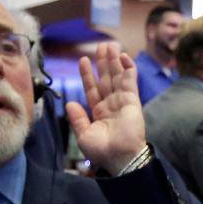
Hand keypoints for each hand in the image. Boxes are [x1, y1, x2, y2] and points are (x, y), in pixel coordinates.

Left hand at [66, 42, 146, 174]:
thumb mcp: (84, 135)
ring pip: (117, 76)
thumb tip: (70, 103)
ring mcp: (122, 101)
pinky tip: (123, 56)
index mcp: (98, 112)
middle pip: (106, 78)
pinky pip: (130, 81)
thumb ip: (77, 119)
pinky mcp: (133, 100)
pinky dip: (128, 68)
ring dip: (114, 60)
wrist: (120, 158)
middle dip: (103, 62)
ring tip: (110, 45)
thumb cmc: (102, 151)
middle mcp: (111, 104)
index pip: (92, 88)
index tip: (83, 60)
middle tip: (101, 45)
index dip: (88, 74)